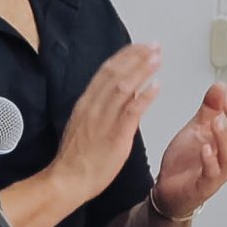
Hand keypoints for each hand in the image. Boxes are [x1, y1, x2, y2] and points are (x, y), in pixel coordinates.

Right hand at [52, 43, 162, 199]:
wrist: (68, 180)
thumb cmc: (76, 158)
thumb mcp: (83, 125)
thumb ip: (99, 109)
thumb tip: (118, 96)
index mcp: (85, 104)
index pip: (105, 72)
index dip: (124, 57)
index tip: (139, 47)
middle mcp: (93, 107)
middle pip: (115, 74)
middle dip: (136, 57)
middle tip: (153, 46)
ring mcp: (103, 120)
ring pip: (123, 87)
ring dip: (141, 70)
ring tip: (157, 59)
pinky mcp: (115, 135)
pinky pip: (131, 111)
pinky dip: (144, 97)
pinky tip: (156, 86)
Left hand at [151, 82, 226, 218]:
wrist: (168, 188)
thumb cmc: (186, 160)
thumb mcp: (197, 128)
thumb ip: (210, 109)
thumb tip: (221, 86)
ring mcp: (219, 172)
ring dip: (224, 136)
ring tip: (217, 122)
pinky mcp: (204, 184)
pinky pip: (212, 173)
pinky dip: (210, 160)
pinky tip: (205, 148)